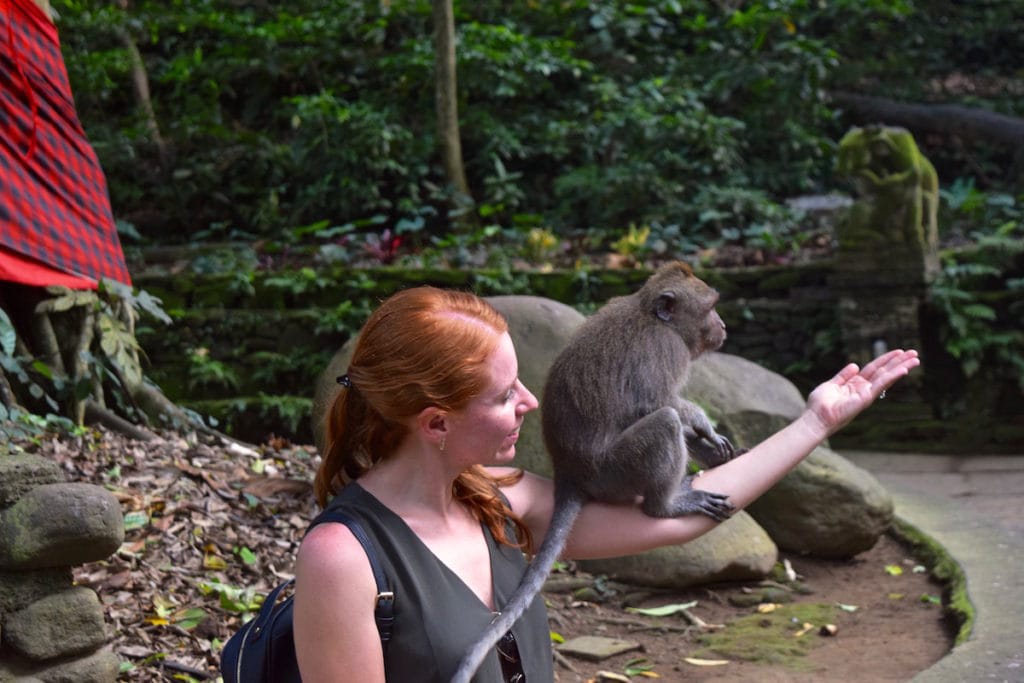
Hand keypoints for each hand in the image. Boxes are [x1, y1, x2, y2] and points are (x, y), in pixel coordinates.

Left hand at [805, 349, 919, 436]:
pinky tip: (903, 369)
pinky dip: (892, 376)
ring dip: (902, 367)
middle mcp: (864, 389)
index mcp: (856, 384)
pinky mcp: (866, 398)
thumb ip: (843, 376)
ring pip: (887, 377)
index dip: (886, 359)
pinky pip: (881, 384)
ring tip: (916, 359)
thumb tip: (854, 365)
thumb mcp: (832, 385)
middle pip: (884, 372)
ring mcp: (866, 394)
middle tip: (915, 353)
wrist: (816, 417)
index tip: (899, 352)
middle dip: (899, 362)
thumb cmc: (820, 404)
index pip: (874, 369)